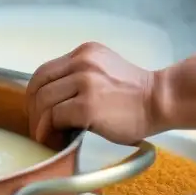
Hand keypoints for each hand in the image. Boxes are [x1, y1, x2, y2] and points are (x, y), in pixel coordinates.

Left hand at [26, 42, 161, 145]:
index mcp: (85, 53)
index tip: (38, 112)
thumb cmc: (137, 96)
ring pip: (43, 101)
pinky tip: (53, 140)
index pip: (45, 71)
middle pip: (39, 84)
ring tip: (46, 137)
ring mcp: (84, 82)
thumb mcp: (105, 73)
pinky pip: (54, 117)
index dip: (35, 93)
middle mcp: (82, 62)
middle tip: (39, 128)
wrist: (162, 101)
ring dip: (39, 123)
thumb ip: (80, 77)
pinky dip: (47, 131)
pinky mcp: (87, 105)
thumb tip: (53, 103)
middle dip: (33, 109)